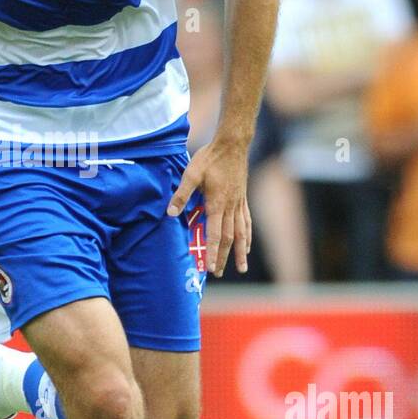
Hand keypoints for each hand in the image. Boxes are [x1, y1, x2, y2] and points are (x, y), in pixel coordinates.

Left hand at [167, 135, 251, 275]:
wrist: (232, 145)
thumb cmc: (210, 158)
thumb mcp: (191, 174)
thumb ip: (181, 195)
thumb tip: (170, 213)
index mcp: (217, 203)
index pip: (215, 234)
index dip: (213, 252)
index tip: (211, 268)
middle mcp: (230, 207)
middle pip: (229, 238)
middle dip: (224, 257)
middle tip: (219, 273)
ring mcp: (239, 204)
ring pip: (241, 233)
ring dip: (241, 252)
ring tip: (241, 267)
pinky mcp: (242, 199)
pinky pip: (246, 222)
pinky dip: (247, 236)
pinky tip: (248, 244)